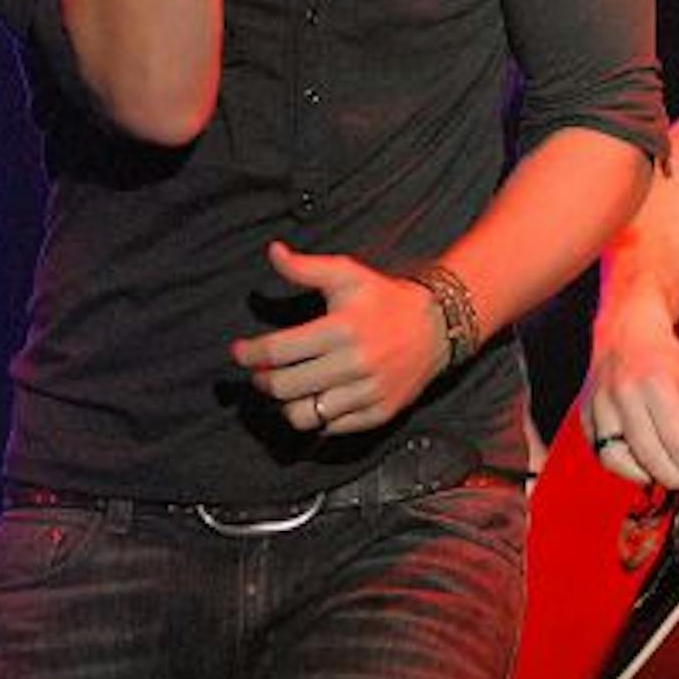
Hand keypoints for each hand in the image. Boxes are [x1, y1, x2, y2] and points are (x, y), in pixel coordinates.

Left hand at [231, 242, 447, 434]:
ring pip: (305, 415)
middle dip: (262, 380)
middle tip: (260, 373)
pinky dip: (319, 416)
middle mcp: (356, 363)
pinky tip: (318, 397)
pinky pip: (332, 427)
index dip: (250, 353)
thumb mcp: (347, 275)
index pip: (278, 351)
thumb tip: (273, 251)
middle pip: (285, 387)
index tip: (239, 351)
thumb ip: (306, 267)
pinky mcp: (380, 411)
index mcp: (343, 328)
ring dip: (287, 403)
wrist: (439, 325)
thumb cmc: (384, 299)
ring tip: (288, 388)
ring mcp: (369, 391)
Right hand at [580, 285, 678, 490]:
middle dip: (672, 477)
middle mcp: (623, 394)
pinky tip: (639, 464)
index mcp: (655, 383)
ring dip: (643, 476)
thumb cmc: (660, 355)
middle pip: (647, 454)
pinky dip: (620, 465)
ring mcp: (599, 404)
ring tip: (663, 475)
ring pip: (616, 459)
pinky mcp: (585, 413)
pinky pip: (600, 451)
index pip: (676, 441)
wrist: (626, 328)